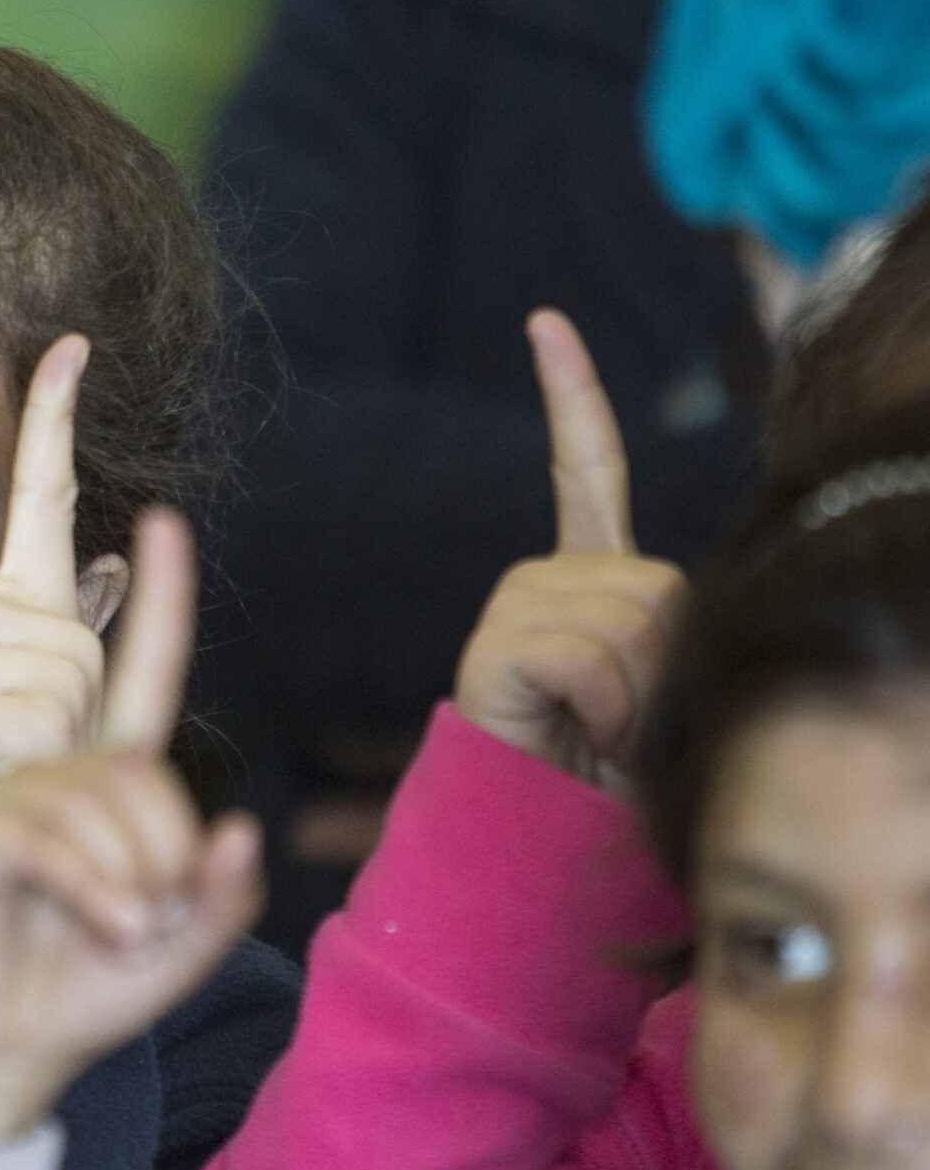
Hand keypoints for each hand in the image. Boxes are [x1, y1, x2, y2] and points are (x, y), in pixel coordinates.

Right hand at [0, 509, 262, 1142]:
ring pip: (100, 797)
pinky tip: (108, 928)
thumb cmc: (79, 992)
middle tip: (148, 919)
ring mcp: (2, 798)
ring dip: (133, 879)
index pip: (141, 677)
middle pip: (140, 765)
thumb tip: (240, 830)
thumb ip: (222, 894)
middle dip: (167, 850)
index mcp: (102, 783)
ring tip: (122, 932)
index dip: (158, 603)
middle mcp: (49, 774)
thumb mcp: (180, 947)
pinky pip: (51, 835)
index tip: (163, 525)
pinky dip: (96, 890)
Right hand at [453, 310, 686, 791]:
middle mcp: (543, 583)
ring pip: (631, 621)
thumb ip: (672, 625)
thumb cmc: (611, 781)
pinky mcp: (498, 649)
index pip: (584, 470)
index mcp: (584, 580)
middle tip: (631, 730)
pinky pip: (587, 651)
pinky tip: (582, 734)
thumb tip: (672, 608)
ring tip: (603, 742)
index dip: (571, 395)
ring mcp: (516, 610)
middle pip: (659, 584)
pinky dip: (607, 704)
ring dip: (640, 698)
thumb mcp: (666, 687)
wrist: (540, 846)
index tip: (544, 323)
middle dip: (669, 665)